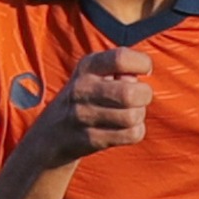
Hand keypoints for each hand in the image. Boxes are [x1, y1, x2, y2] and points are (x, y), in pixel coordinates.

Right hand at [37, 46, 151, 161]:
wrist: (53, 133)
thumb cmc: (86, 96)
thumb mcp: (94, 73)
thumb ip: (120, 69)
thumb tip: (138, 80)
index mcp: (87, 66)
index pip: (120, 59)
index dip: (142, 63)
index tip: (144, 70)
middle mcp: (82, 89)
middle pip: (130, 94)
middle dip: (144, 94)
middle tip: (140, 96)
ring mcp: (84, 116)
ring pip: (133, 116)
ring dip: (139, 114)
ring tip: (130, 112)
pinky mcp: (91, 139)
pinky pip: (131, 135)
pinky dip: (136, 131)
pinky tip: (126, 127)